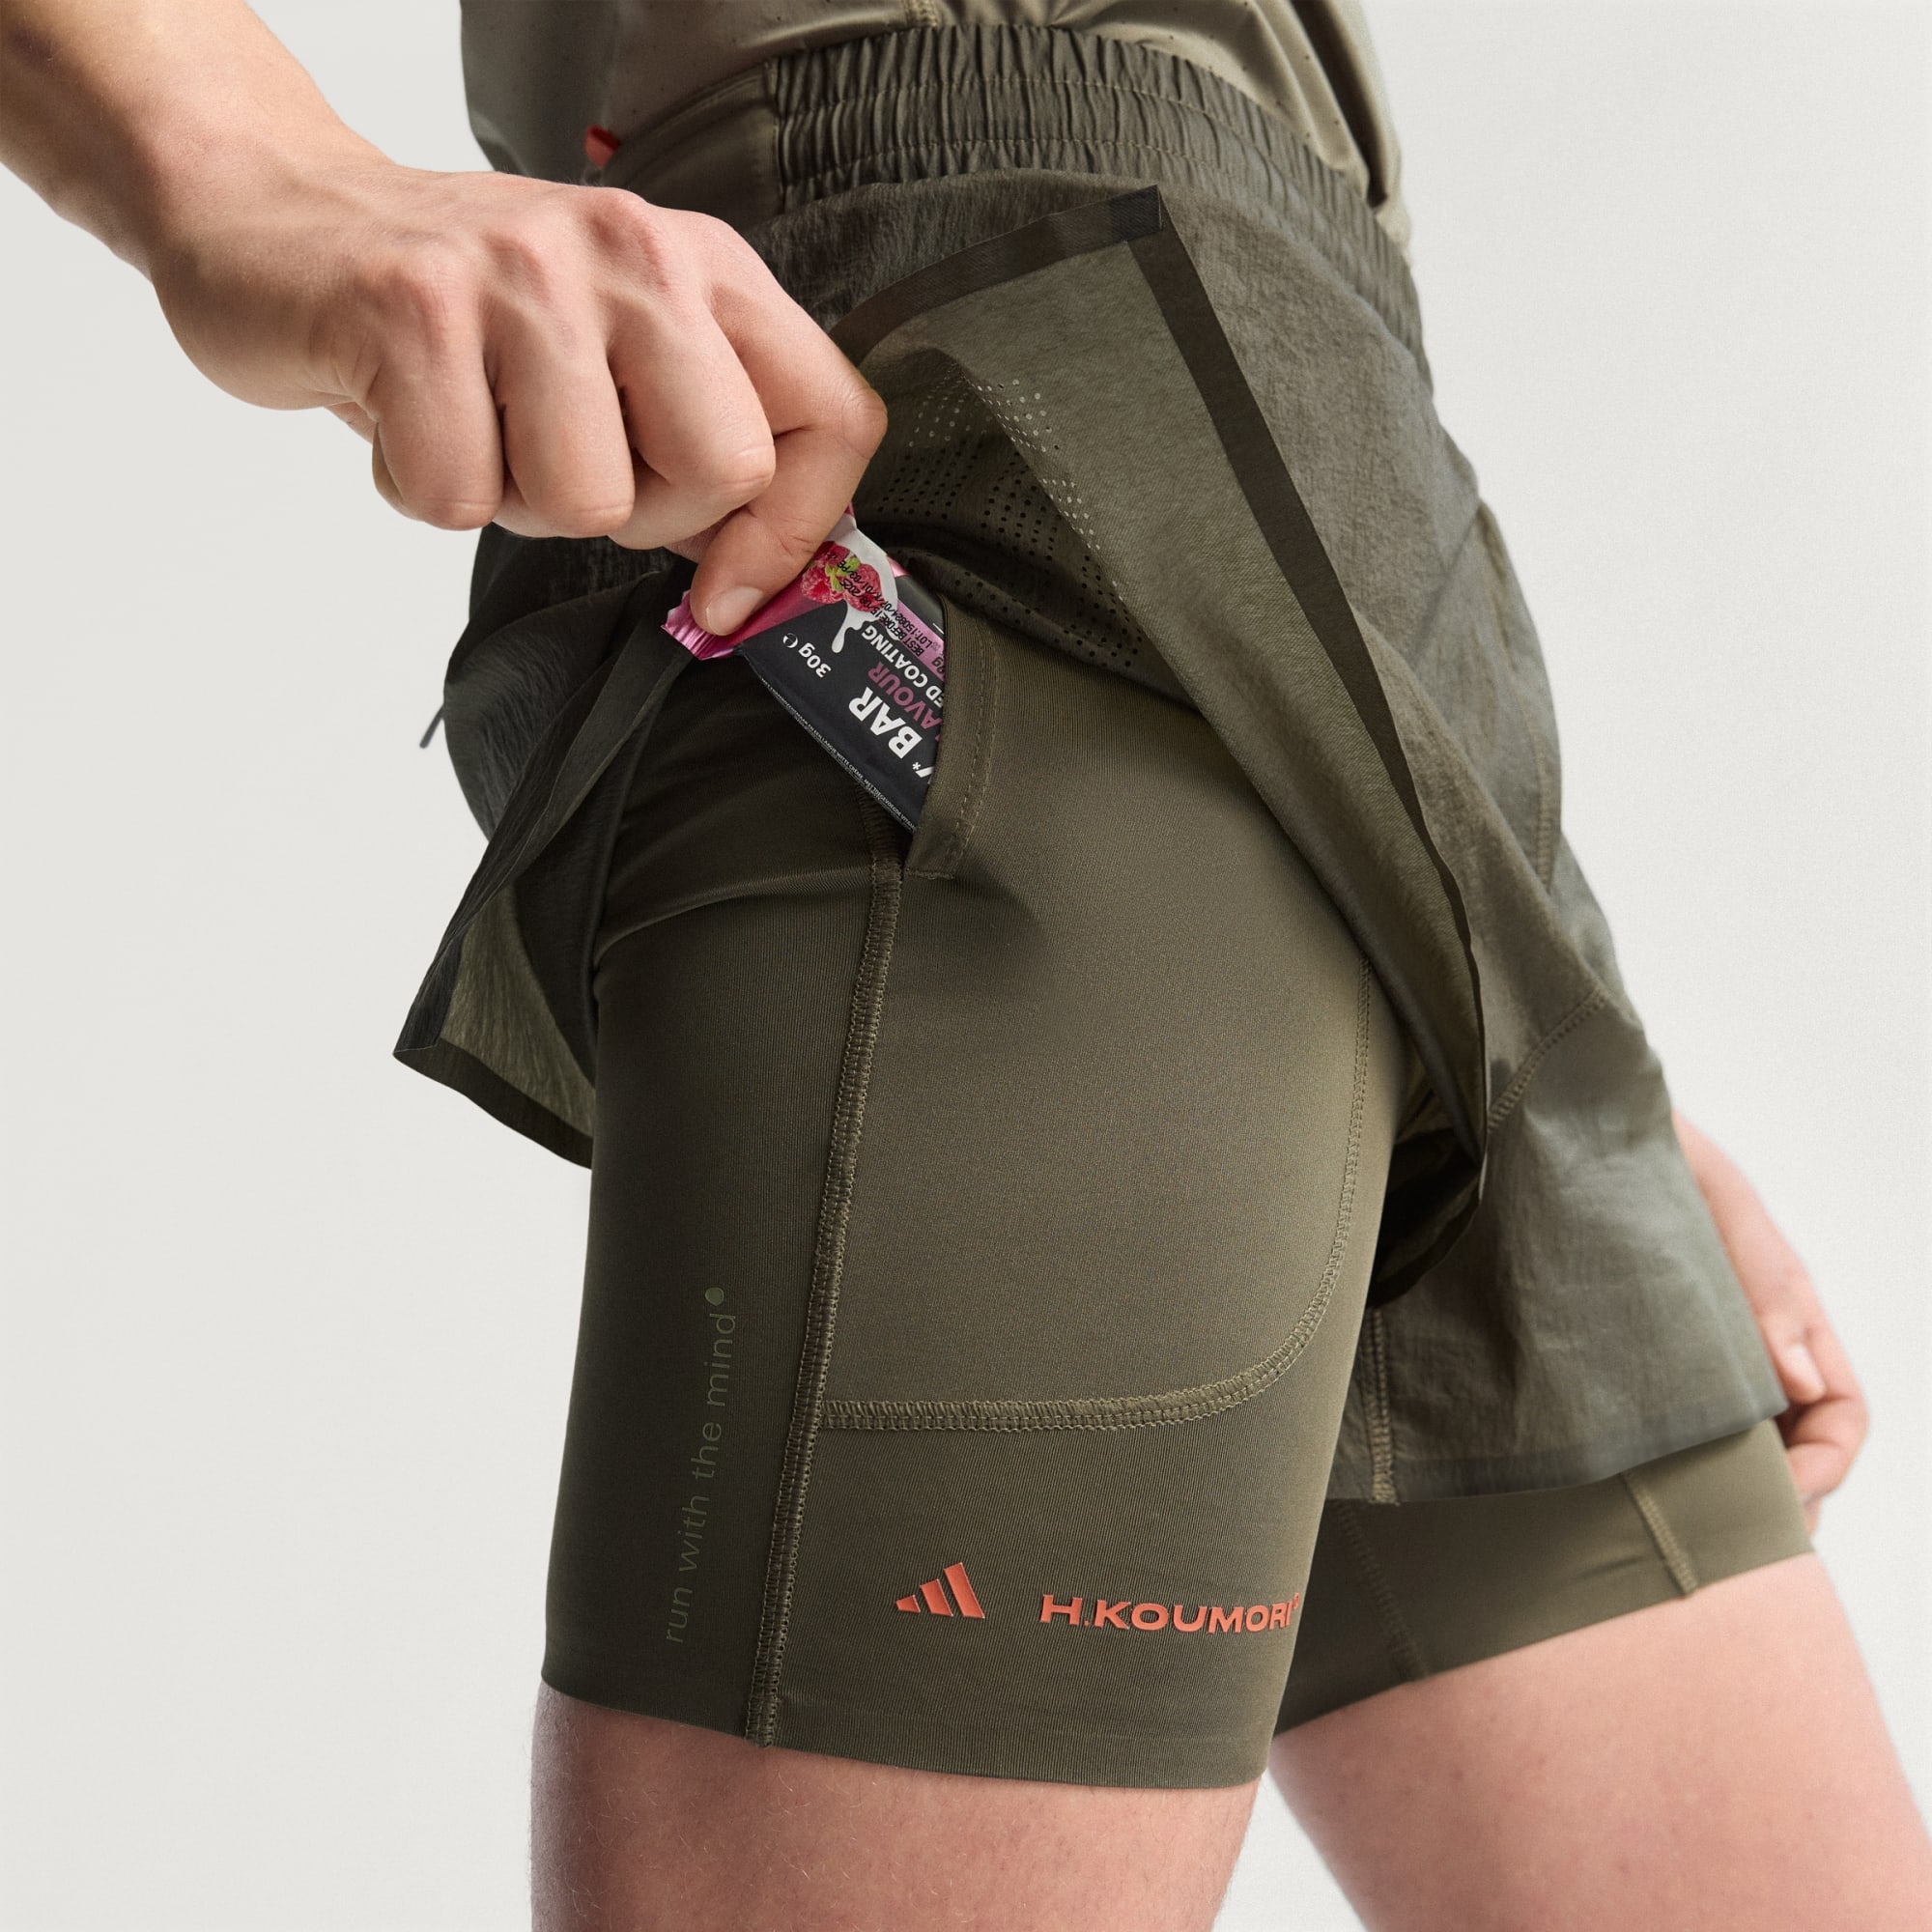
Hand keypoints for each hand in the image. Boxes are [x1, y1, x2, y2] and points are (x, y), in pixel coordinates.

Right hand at [149, 156, 884, 635]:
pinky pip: (459, 495)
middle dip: (640, 516)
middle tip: (562, 461)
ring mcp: (524, 273)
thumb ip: (696, 442)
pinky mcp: (414, 307)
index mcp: (702, 268)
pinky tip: (404, 418)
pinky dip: (422, 489)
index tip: (728, 587)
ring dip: (516, 502)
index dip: (795, 532)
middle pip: (720, 471)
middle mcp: (631, 253)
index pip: (833, 419)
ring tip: (475, 427)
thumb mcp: (615, 352)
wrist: (277, 213)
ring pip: (587, 500)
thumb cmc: (461, 310)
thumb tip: (752, 573)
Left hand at [1673, 1111, 1865, 1532]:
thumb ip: (1765, 1291)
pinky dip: (1677, 1459)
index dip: (1827, 1466)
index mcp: (1792, 1315)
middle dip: (1784, 1500)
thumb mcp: (1719, 1211)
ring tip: (1691, 1527)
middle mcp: (1755, 1344)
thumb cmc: (1661, 1161)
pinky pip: (1678, 1422)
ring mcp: (1702, 1352)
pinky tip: (1638, 1482)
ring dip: (1730, 1487)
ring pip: (1740, 1442)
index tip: (1786, 1500)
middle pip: (1797, 1445)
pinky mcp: (1645, 1355)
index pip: (1842, 1412)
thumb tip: (1803, 1382)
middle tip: (1736, 1544)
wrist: (1584, 1135)